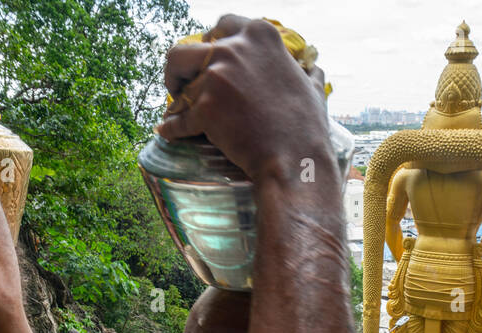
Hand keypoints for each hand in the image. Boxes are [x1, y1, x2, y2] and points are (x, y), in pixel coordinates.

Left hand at [156, 16, 332, 184]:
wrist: (296, 159)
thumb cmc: (307, 126)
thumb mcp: (312, 89)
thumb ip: (306, 73)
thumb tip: (312, 70)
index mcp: (260, 36)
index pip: (223, 24)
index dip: (212, 41)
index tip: (209, 56)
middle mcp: (234, 49)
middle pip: (186, 50)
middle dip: (180, 68)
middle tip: (183, 84)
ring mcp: (216, 78)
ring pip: (177, 83)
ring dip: (176, 97)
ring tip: (177, 109)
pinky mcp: (205, 109)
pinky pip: (178, 119)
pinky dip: (171, 127)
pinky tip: (168, 132)